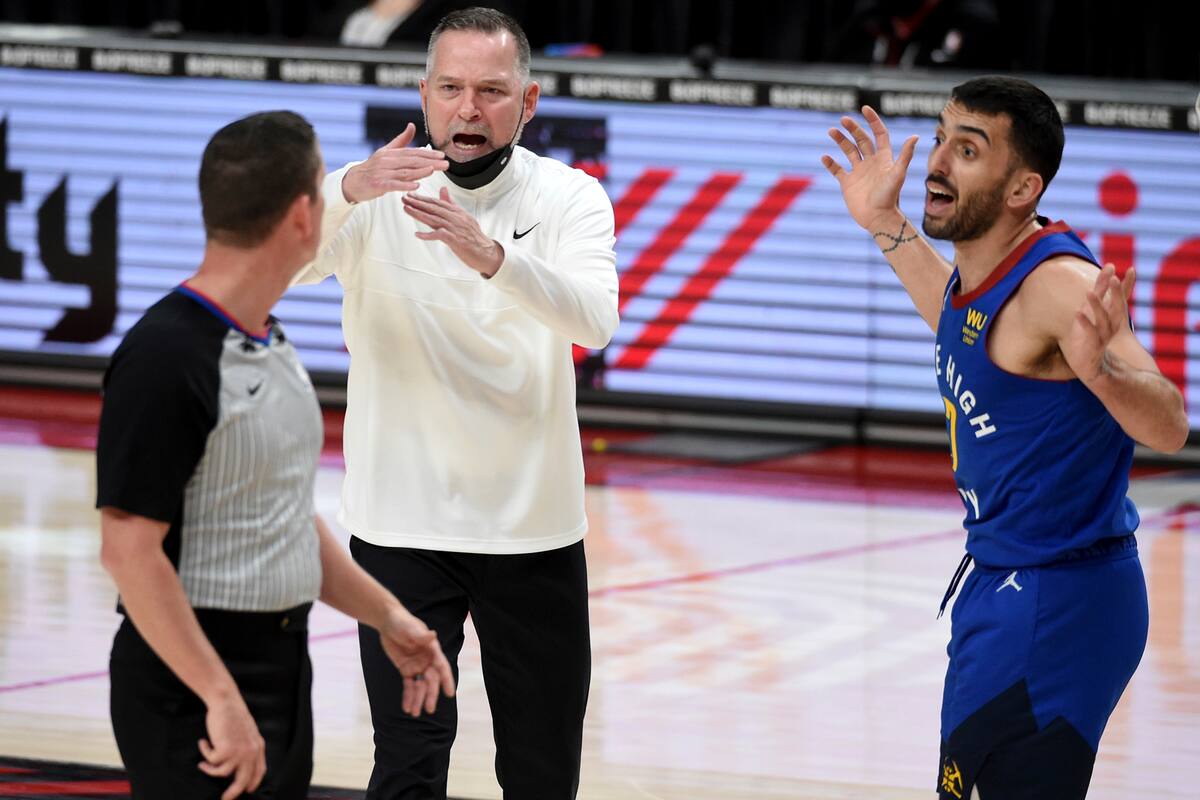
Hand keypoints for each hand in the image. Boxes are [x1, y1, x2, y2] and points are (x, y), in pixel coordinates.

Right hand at [197, 693, 265, 799]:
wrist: (227, 702)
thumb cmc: (234, 715)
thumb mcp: (247, 732)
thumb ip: (248, 747)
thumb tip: (240, 765)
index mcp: (258, 747)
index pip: (259, 772)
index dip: (252, 783)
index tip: (246, 791)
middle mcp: (251, 752)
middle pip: (242, 781)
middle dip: (232, 793)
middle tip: (224, 799)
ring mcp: (238, 752)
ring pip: (222, 774)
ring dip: (210, 770)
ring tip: (202, 765)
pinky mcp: (225, 750)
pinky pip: (211, 761)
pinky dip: (205, 753)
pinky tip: (203, 743)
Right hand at [342, 123, 447, 203]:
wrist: (353, 181)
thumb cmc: (372, 168)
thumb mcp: (385, 152)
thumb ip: (401, 141)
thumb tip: (412, 126)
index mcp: (391, 153)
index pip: (412, 153)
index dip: (428, 153)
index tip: (442, 155)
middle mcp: (387, 161)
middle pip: (411, 161)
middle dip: (430, 162)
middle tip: (446, 164)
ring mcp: (382, 173)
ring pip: (404, 172)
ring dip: (420, 171)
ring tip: (433, 170)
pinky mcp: (378, 185)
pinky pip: (393, 185)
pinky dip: (405, 185)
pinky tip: (416, 186)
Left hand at [379, 607, 455, 716]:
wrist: (388, 622)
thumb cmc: (402, 622)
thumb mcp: (410, 628)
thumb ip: (421, 635)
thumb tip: (432, 635)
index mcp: (432, 650)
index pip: (442, 667)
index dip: (447, 680)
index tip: (450, 693)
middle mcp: (427, 660)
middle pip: (431, 681)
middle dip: (430, 695)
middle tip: (429, 709)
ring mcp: (417, 665)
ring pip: (420, 686)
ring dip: (418, 699)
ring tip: (414, 713)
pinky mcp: (406, 669)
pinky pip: (409, 685)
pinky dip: (408, 696)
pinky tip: (407, 708)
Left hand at [401, 187, 504, 276]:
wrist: (486, 253)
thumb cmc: (474, 237)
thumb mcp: (463, 217)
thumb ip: (451, 204)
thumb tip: (443, 190)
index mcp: (457, 212)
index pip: (438, 202)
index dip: (423, 198)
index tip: (412, 195)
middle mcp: (456, 218)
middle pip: (434, 208)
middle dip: (418, 203)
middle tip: (405, 198)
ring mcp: (456, 228)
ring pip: (434, 219)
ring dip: (419, 214)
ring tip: (407, 209)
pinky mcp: (455, 240)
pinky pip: (439, 235)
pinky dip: (428, 235)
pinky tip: (418, 235)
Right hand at [820, 105, 918, 230]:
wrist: (878, 218)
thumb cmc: (890, 197)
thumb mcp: (898, 174)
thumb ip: (905, 155)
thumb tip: (915, 136)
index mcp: (883, 158)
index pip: (879, 134)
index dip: (873, 120)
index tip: (864, 109)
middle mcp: (871, 163)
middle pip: (861, 140)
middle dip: (853, 128)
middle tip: (843, 120)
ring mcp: (858, 173)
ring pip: (848, 151)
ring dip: (840, 140)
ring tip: (831, 131)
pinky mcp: (847, 183)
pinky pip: (837, 170)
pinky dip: (830, 163)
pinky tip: (824, 156)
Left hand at [1064, 264, 1134, 383]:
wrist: (1090, 368)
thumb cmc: (1089, 338)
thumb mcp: (1093, 314)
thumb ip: (1098, 295)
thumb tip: (1105, 271)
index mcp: (1112, 318)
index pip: (1119, 299)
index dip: (1122, 285)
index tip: (1124, 268)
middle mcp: (1110, 326)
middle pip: (1117, 307)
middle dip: (1115, 292)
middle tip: (1114, 277)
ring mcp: (1103, 337)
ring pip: (1103, 320)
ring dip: (1096, 306)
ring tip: (1089, 292)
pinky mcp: (1093, 347)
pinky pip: (1090, 333)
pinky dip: (1085, 323)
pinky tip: (1077, 313)